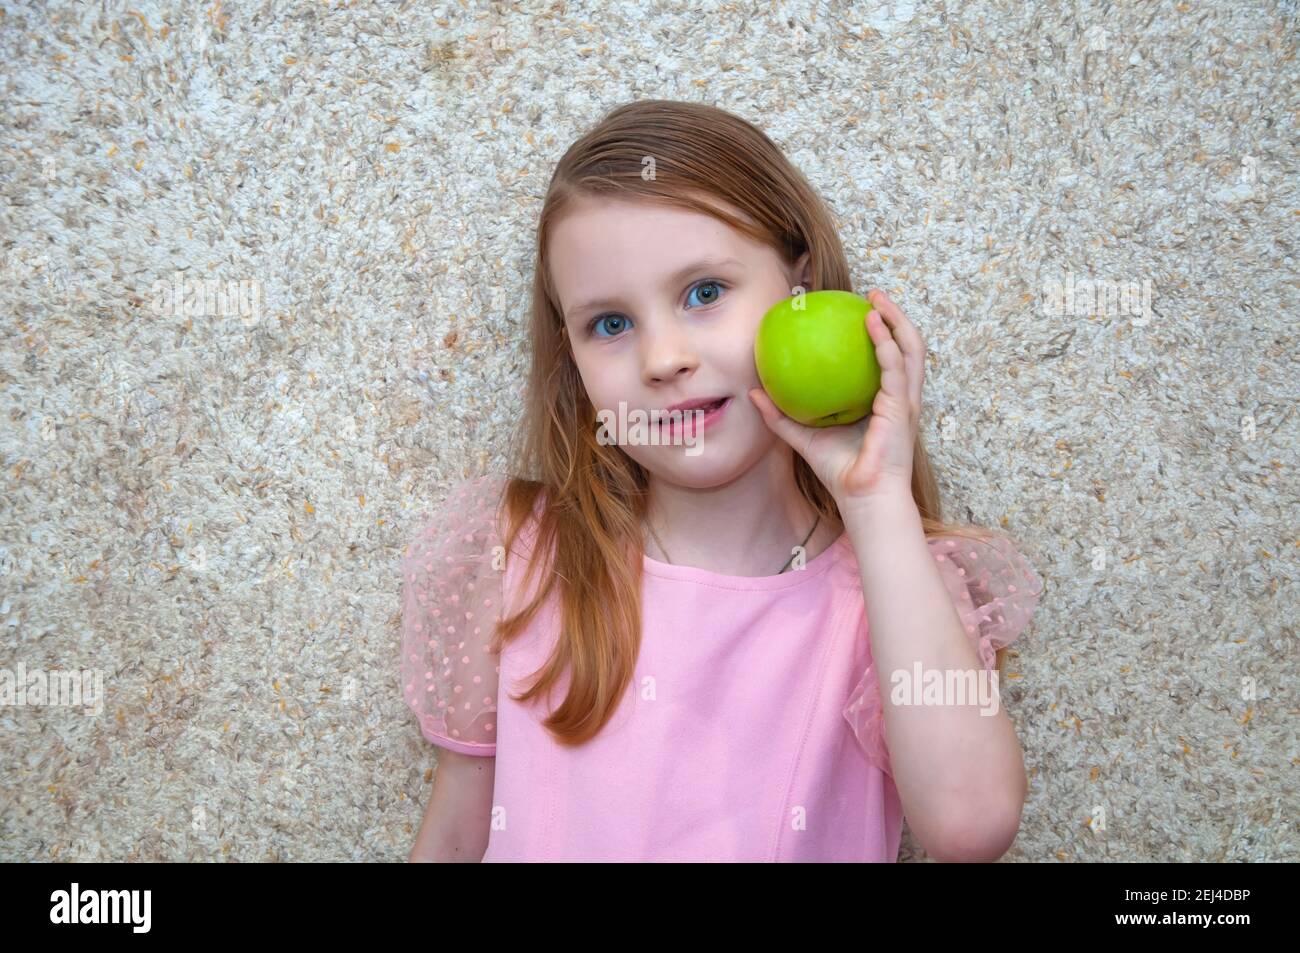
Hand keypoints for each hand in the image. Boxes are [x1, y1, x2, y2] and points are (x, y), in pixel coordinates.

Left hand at [748, 288, 924, 509]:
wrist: (863, 498)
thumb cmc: (840, 472)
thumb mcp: (803, 437)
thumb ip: (780, 415)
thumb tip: (753, 392)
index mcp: (884, 402)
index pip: (888, 361)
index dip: (881, 335)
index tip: (859, 313)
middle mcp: (900, 398)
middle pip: (907, 347)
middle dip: (895, 317)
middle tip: (872, 295)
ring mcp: (905, 401)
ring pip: (911, 349)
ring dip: (897, 319)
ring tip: (876, 299)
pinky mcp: (902, 407)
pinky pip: (895, 366)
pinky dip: (885, 341)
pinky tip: (871, 323)